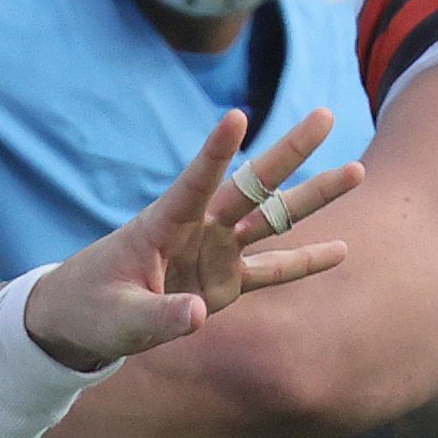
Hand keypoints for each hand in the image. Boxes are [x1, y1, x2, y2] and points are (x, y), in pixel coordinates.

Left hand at [22, 108, 361, 369]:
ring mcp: (214, 253)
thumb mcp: (117, 318)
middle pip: (250, 186)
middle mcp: (196, 231)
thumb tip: (200, 314)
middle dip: (288, 153)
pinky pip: (273, 270)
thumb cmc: (89, 310)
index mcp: (161, 226)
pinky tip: (341, 249)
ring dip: (311, 197)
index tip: (236, 116)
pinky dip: (305, 261)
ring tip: (356, 170)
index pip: (194, 182)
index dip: (215, 152)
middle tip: (326, 116)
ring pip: (271, 220)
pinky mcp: (225, 281)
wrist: (80, 322)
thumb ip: (158, 316)